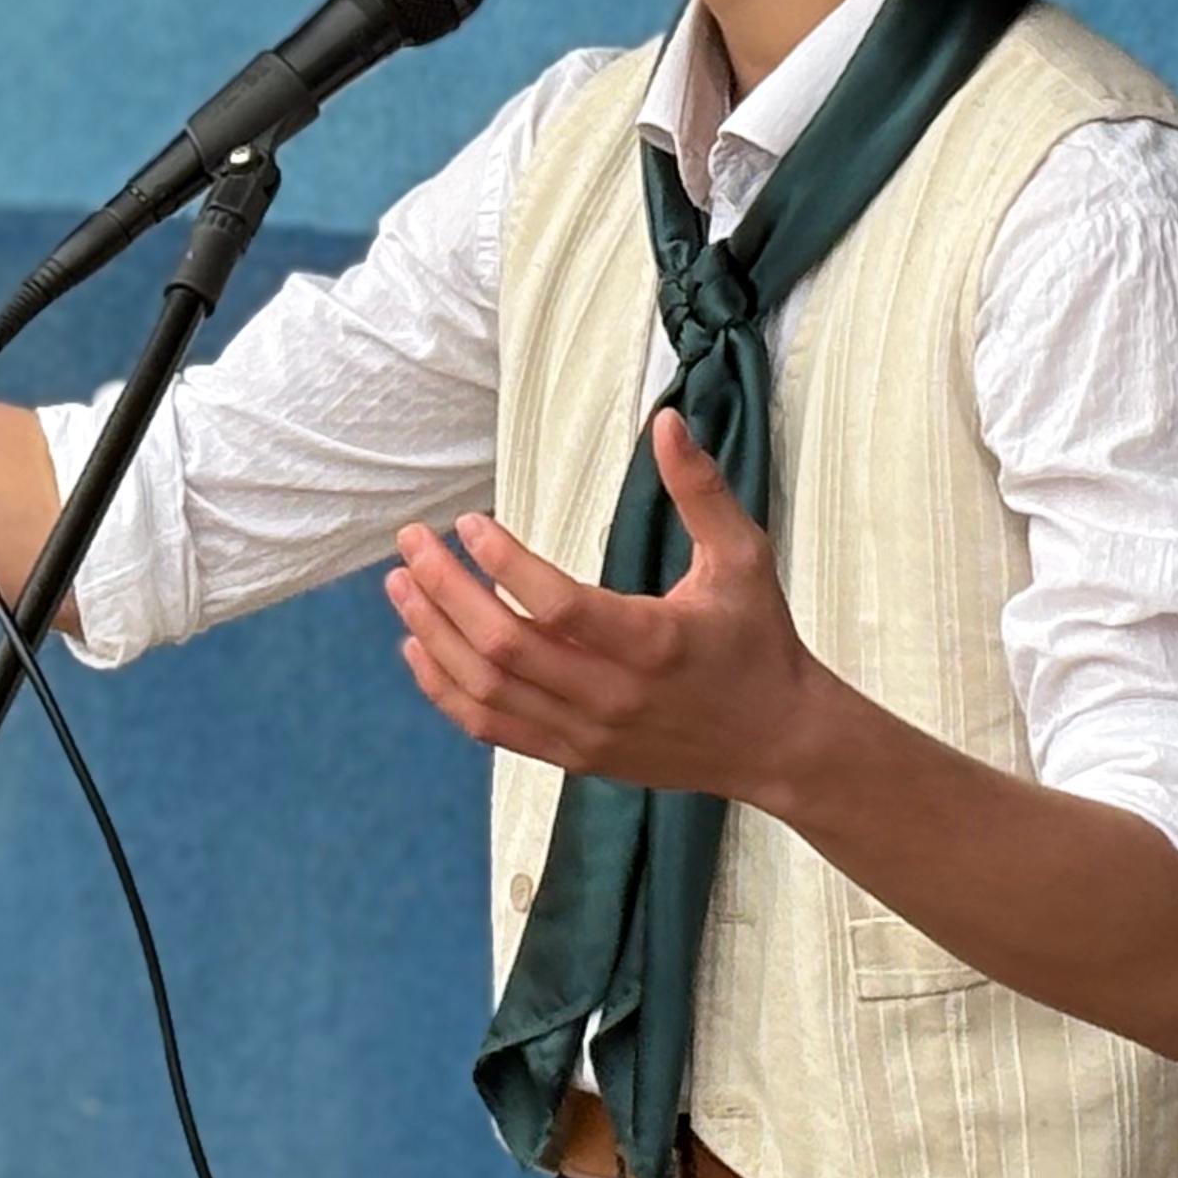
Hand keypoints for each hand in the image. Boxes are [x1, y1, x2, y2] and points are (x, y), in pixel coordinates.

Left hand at [386, 411, 832, 808]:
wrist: (776, 743)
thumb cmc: (759, 641)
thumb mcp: (744, 557)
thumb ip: (701, 490)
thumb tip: (667, 420)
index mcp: (653, 642)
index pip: (557, 605)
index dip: (504, 563)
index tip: (471, 521)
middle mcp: (612, 695)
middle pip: (504, 647)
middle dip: (445, 590)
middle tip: (412, 541)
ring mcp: (587, 734)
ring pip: (486, 689)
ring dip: (433, 635)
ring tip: (400, 584)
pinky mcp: (574, 757)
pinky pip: (492, 728)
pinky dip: (445, 690)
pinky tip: (417, 648)